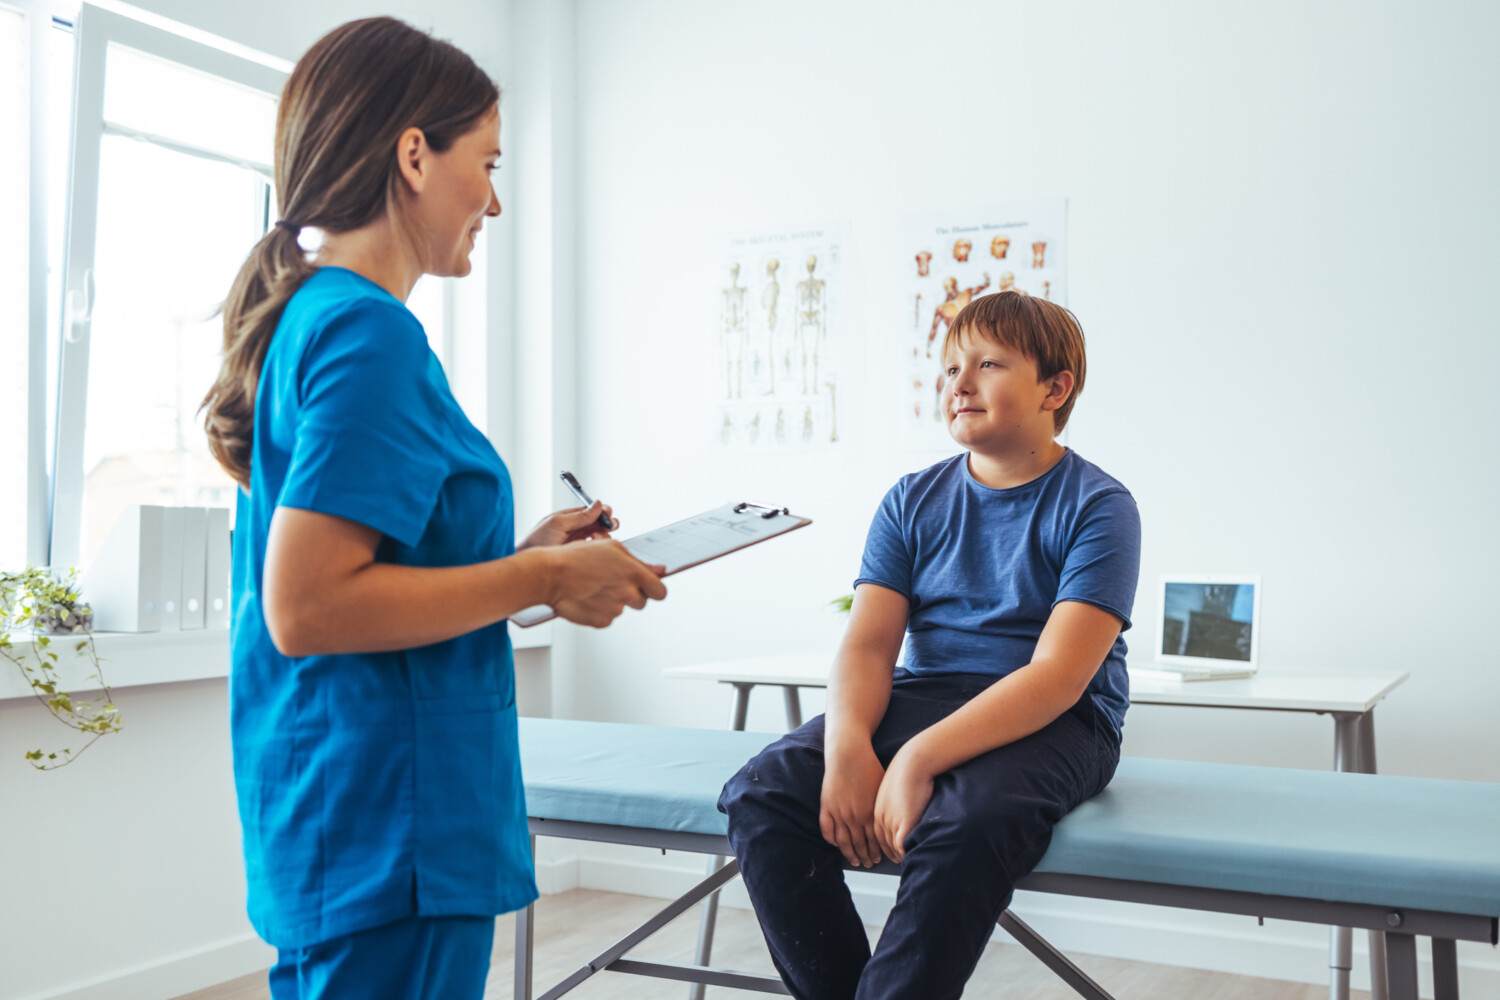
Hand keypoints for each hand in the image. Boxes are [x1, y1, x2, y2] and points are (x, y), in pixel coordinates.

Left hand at [518, 501, 616, 550]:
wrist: (529, 565)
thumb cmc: (536, 542)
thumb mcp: (558, 524)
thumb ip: (579, 515)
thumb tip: (597, 504)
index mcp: (568, 518)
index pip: (590, 511)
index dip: (601, 511)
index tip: (608, 513)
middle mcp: (574, 530)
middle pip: (597, 523)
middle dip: (606, 523)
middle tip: (610, 526)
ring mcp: (577, 544)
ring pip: (598, 537)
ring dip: (603, 536)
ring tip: (598, 538)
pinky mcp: (579, 556)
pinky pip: (595, 550)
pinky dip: (600, 548)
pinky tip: (597, 548)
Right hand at [547, 539, 666, 627]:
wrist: (550, 575)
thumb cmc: (577, 558)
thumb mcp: (612, 549)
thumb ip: (639, 562)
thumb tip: (661, 570)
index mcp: (634, 573)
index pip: (660, 591)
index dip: (655, 589)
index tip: (649, 588)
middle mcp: (628, 592)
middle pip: (642, 602)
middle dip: (632, 594)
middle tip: (612, 583)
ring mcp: (615, 609)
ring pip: (622, 608)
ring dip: (614, 601)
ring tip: (595, 587)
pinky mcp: (601, 621)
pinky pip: (608, 617)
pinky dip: (600, 610)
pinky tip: (588, 597)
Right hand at [819, 740, 884, 867]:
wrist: (849, 754)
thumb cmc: (869, 767)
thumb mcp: (883, 788)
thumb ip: (883, 807)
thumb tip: (892, 821)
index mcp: (870, 814)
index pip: (874, 841)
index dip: (876, 852)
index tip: (878, 859)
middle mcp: (854, 817)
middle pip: (859, 844)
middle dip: (864, 857)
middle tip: (867, 864)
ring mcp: (839, 813)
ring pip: (843, 841)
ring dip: (849, 853)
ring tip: (854, 861)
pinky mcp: (827, 806)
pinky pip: (827, 829)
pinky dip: (830, 839)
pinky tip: (835, 844)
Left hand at [872, 746, 934, 863]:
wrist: (913, 763)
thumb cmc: (906, 771)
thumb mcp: (893, 789)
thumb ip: (892, 802)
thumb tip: (900, 807)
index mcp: (876, 810)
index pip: (876, 835)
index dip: (881, 846)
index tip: (886, 854)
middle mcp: (881, 818)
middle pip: (883, 844)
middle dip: (887, 855)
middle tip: (895, 863)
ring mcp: (891, 821)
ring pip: (892, 847)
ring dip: (897, 856)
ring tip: (905, 863)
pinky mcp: (904, 822)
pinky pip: (902, 845)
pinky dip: (904, 852)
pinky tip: (910, 856)